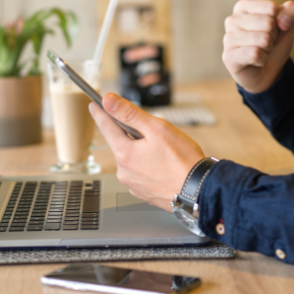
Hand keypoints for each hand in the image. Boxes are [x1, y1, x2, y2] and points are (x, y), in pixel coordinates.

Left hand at [88, 93, 203, 210]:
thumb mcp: (157, 128)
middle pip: (120, 143)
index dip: (100, 113)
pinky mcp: (143, 193)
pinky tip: (163, 164)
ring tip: (163, 151)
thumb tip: (108, 101)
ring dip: (141, 150)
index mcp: (124, 153)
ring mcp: (133, 184)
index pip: (106, 127)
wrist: (200, 191)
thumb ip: (130, 113)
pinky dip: (148, 165)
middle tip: (150, 130)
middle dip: (131, 133)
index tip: (94, 105)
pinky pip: (140, 172)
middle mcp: (124, 171)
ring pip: (132, 159)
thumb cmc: (183, 161)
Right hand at [222, 0, 293, 92]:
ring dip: (268, 49)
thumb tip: (283, 20)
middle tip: (265, 44)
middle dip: (273, 37)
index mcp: (243, 7)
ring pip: (263, 39)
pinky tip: (255, 62)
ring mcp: (228, 38)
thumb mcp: (287, 25)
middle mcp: (232, 20)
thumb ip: (291, 11)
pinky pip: (255, 54)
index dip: (278, 21)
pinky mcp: (228, 56)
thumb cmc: (274, 44)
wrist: (268, 71)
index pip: (271, 7)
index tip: (271, 30)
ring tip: (260, 51)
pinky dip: (262, 60)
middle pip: (268, 23)